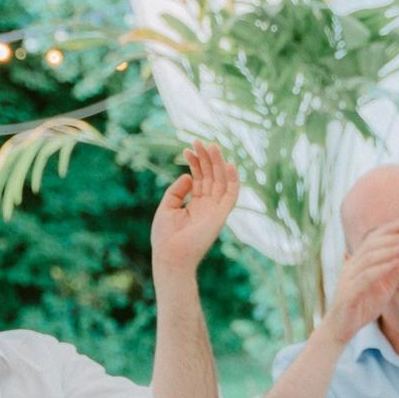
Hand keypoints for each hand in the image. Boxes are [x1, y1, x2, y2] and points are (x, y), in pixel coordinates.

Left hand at [151, 143, 238, 278]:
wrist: (171, 256)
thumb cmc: (165, 236)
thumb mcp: (167, 207)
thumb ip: (177, 191)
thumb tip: (187, 175)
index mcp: (195, 205)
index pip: (199, 179)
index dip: (194, 163)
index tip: (187, 149)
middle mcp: (207, 206)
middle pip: (210, 177)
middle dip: (206, 159)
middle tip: (200, 141)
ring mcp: (215, 210)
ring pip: (220, 181)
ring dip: (217, 163)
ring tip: (210, 145)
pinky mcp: (221, 215)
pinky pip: (231, 196)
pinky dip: (233, 180)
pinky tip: (230, 165)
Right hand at [317, 223, 398, 343]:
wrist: (341, 330)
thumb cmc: (360, 309)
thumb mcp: (382, 292)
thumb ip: (391, 277)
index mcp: (357, 264)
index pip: (370, 242)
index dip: (385, 231)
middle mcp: (351, 267)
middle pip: (371, 246)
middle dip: (393, 238)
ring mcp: (348, 279)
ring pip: (370, 258)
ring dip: (391, 250)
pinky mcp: (349, 292)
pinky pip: (367, 276)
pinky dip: (383, 268)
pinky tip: (397, 264)